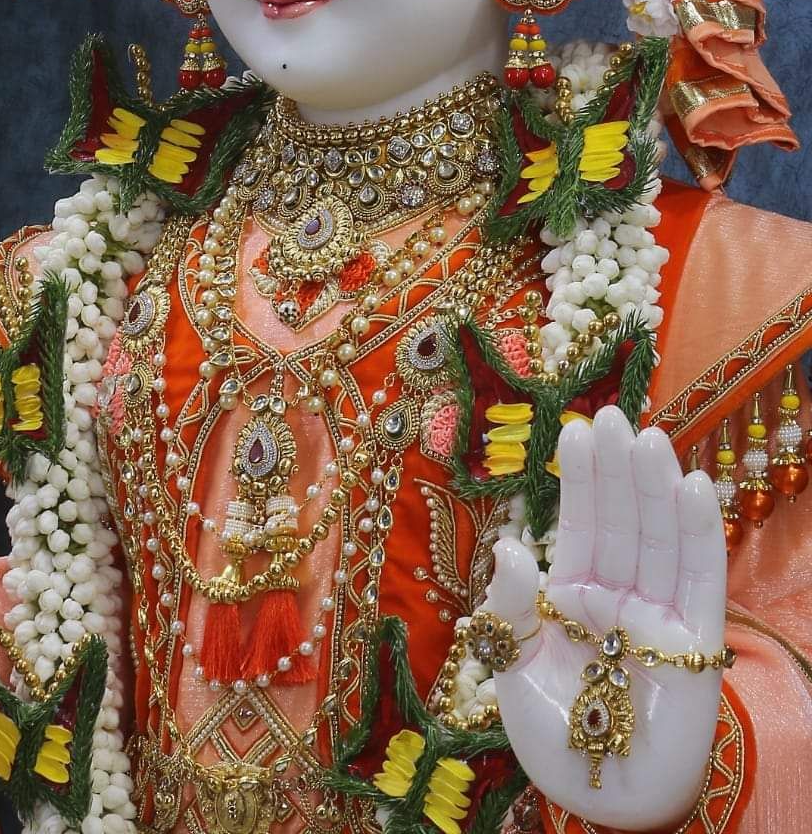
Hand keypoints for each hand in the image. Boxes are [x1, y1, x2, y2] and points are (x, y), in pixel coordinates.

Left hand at [484, 406, 725, 830]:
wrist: (601, 799)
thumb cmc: (553, 739)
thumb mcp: (512, 671)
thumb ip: (511, 608)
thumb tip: (508, 544)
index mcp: (571, 595)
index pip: (579, 524)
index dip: (581, 478)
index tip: (576, 427)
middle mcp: (617, 596)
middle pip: (621, 520)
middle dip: (617, 468)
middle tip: (613, 414)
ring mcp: (657, 616)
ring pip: (659, 538)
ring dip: (655, 487)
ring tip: (648, 437)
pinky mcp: (693, 644)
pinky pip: (700, 579)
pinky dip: (698, 533)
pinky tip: (693, 487)